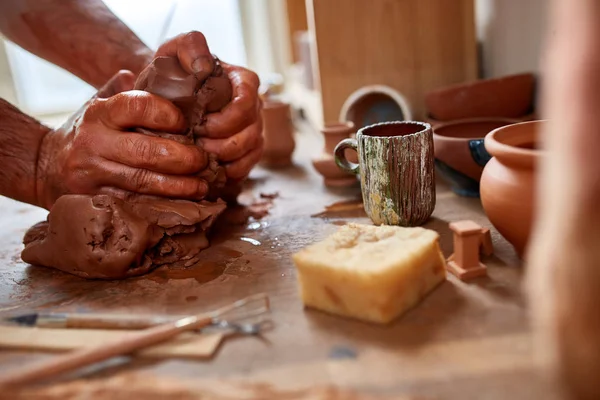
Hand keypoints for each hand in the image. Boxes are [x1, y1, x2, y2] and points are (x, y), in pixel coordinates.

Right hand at [35, 70, 208, 209]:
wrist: (45, 166)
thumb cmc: (87, 132)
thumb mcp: (99, 104)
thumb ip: (126, 89)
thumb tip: (155, 70)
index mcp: (100, 112)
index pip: (138, 106)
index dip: (167, 114)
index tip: (186, 124)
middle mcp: (93, 142)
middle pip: (146, 151)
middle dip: (182, 158)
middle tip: (204, 160)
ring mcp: (92, 173)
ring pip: (143, 181)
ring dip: (179, 186)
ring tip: (202, 185)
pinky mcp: (94, 198)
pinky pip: (135, 203)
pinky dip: (162, 204)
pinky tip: (183, 203)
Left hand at [154, 32, 263, 180]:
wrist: (166, 96)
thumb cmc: (171, 73)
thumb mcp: (175, 51)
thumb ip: (189, 46)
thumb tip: (204, 67)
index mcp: (244, 82)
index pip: (246, 105)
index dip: (224, 120)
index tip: (198, 125)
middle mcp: (255, 107)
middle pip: (250, 133)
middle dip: (221, 144)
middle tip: (194, 146)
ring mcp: (254, 130)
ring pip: (250, 153)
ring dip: (223, 159)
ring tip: (198, 157)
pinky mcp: (248, 152)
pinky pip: (246, 169)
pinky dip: (227, 173)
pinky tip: (207, 169)